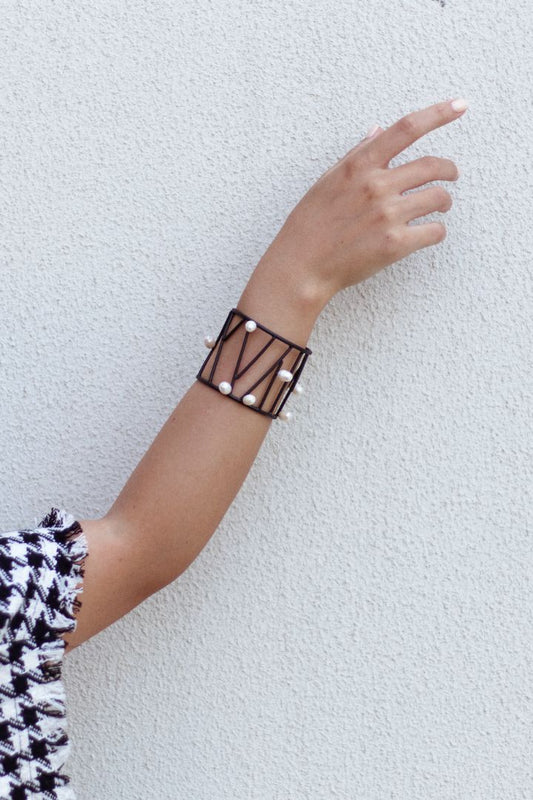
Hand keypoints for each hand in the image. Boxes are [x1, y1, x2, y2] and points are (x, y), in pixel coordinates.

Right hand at [257, 98, 466, 300]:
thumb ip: (356, 155)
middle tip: (451, 174)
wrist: (302, 266)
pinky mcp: (395, 245)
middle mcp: (376, 186)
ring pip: (438, 198)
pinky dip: (437, 231)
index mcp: (359, 166)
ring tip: (440, 206)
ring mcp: (387, 216)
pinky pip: (434, 232)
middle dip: (449, 169)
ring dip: (445, 201)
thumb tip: (378, 132)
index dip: (438, 114)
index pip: (406, 129)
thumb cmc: (310, 225)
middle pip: (432, 165)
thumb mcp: (327, 181)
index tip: (459, 105)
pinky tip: (428, 233)